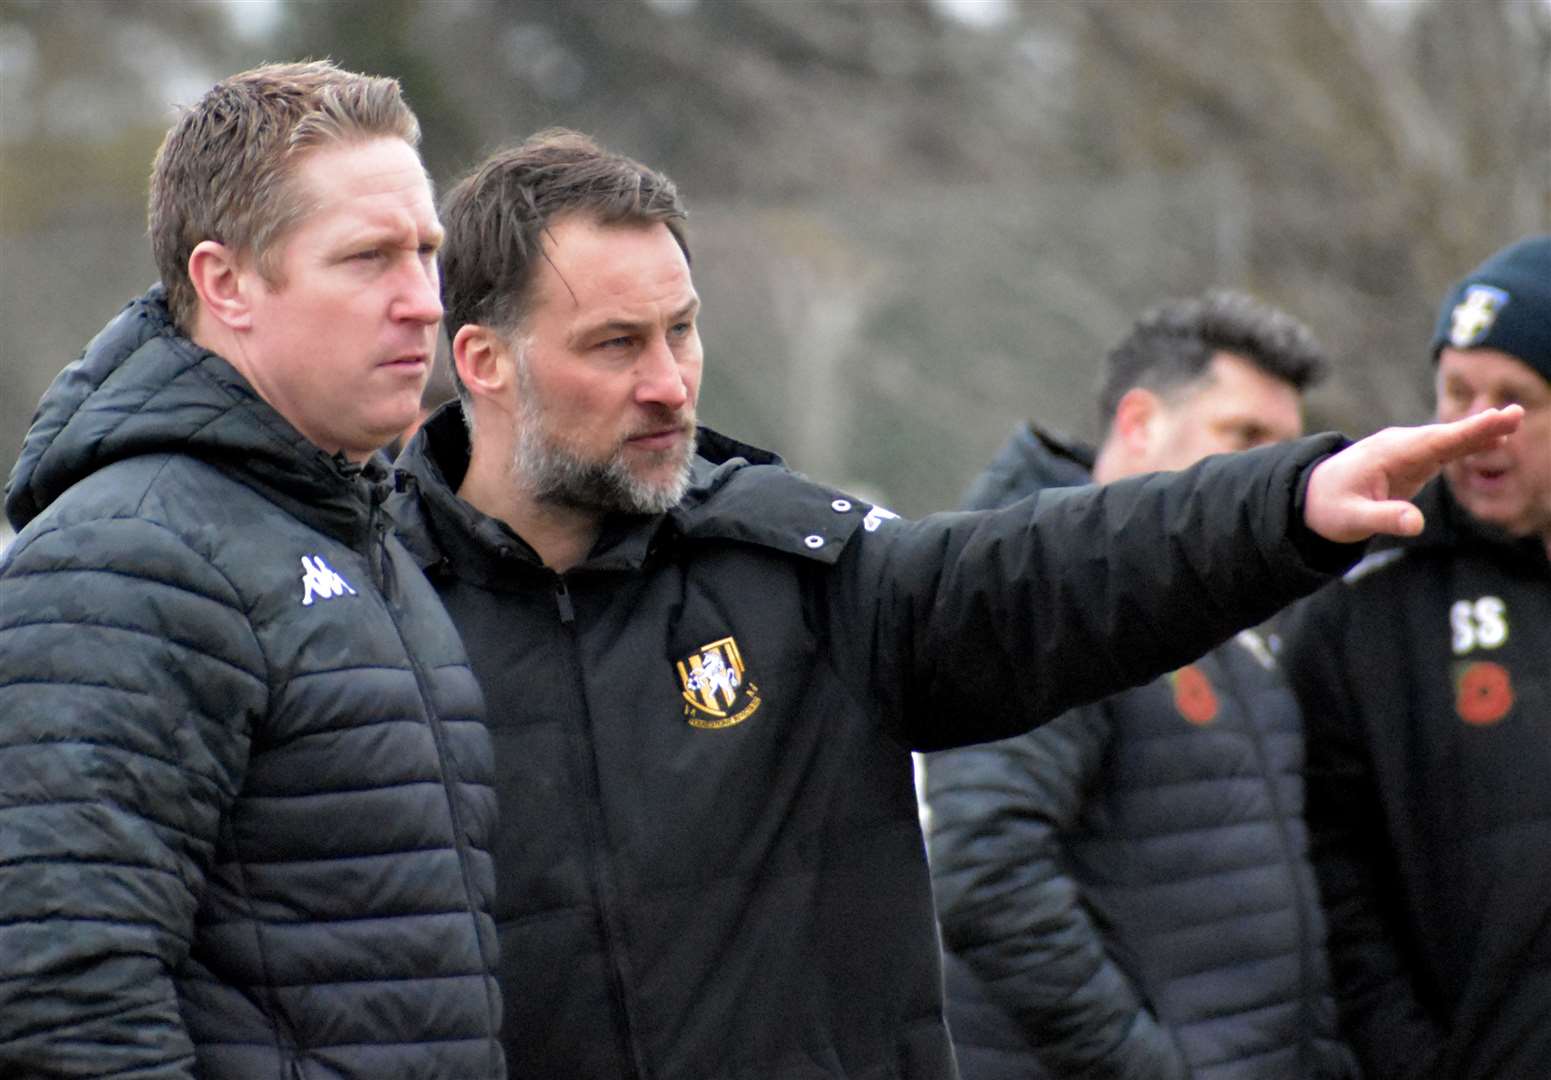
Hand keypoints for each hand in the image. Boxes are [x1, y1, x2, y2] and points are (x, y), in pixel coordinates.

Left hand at [1304, 406, 1523, 541]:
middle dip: (1480, 426)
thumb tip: (1416, 523)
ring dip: (1480, 431)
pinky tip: (1494, 439)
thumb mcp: (1351, 519)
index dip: (1467, 432)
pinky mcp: (1412, 460)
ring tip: (1514, 421)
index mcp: (1387, 454)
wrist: (1310, 497)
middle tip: (1517, 414)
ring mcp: (1407, 450)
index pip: (1433, 442)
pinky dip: (1468, 443)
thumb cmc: (1328, 508)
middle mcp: (1399, 446)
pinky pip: (1444, 450)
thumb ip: (1383, 519)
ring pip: (1448, 440)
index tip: (1496, 419)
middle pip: (1446, 435)